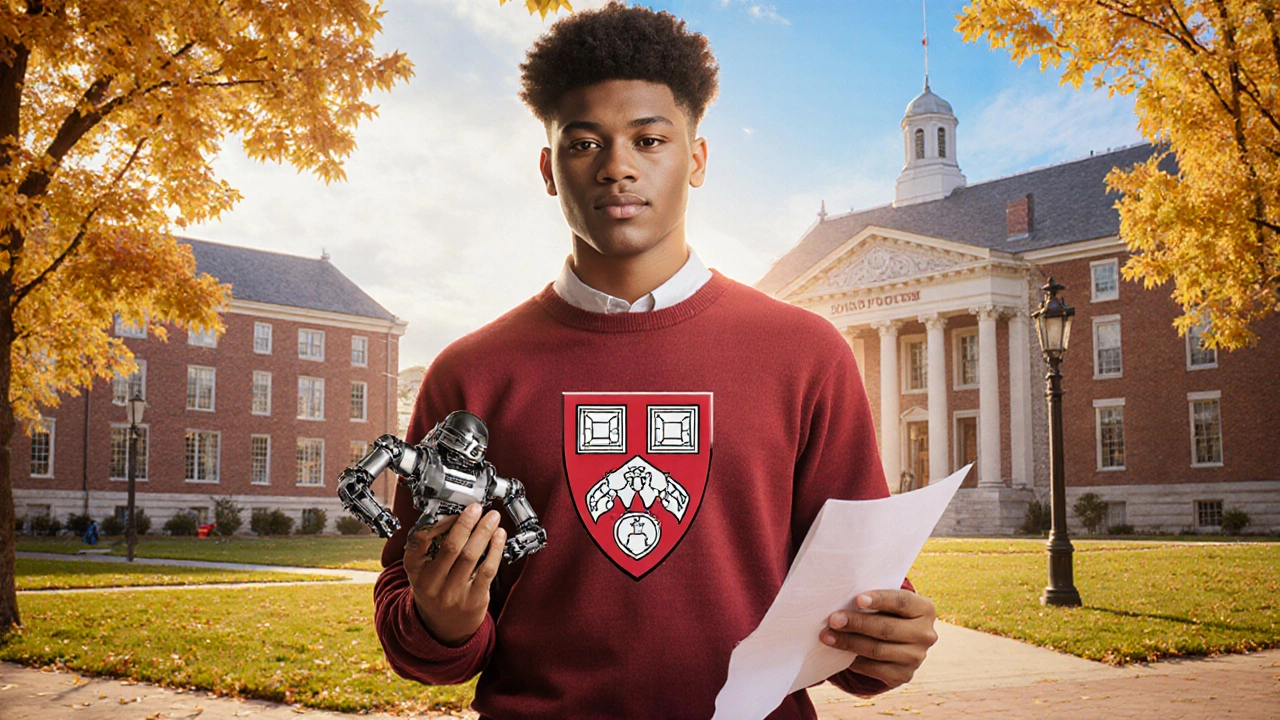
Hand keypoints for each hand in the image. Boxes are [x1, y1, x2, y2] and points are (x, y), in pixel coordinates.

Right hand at [403, 503, 505, 646]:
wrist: (443, 628)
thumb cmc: (435, 591)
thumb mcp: (422, 571)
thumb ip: (430, 547)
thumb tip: (453, 515)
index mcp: (415, 572)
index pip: (420, 542)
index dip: (438, 522)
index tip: (452, 510)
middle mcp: (432, 584)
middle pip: (451, 547)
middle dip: (466, 523)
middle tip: (476, 508)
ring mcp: (453, 594)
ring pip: (471, 556)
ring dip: (484, 532)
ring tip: (492, 518)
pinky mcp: (474, 600)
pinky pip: (487, 570)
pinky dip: (495, 549)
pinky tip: (499, 537)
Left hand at [821, 589, 937, 690]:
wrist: (899, 642)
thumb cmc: (886, 612)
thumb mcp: (888, 602)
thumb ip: (873, 600)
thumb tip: (840, 598)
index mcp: (925, 609)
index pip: (902, 602)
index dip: (880, 599)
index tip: (857, 599)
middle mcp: (926, 635)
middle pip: (887, 628)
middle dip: (857, 623)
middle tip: (833, 620)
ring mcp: (916, 658)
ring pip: (877, 650)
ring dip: (849, 643)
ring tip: (828, 636)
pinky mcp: (904, 675)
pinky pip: (875, 669)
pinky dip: (855, 661)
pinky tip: (840, 654)